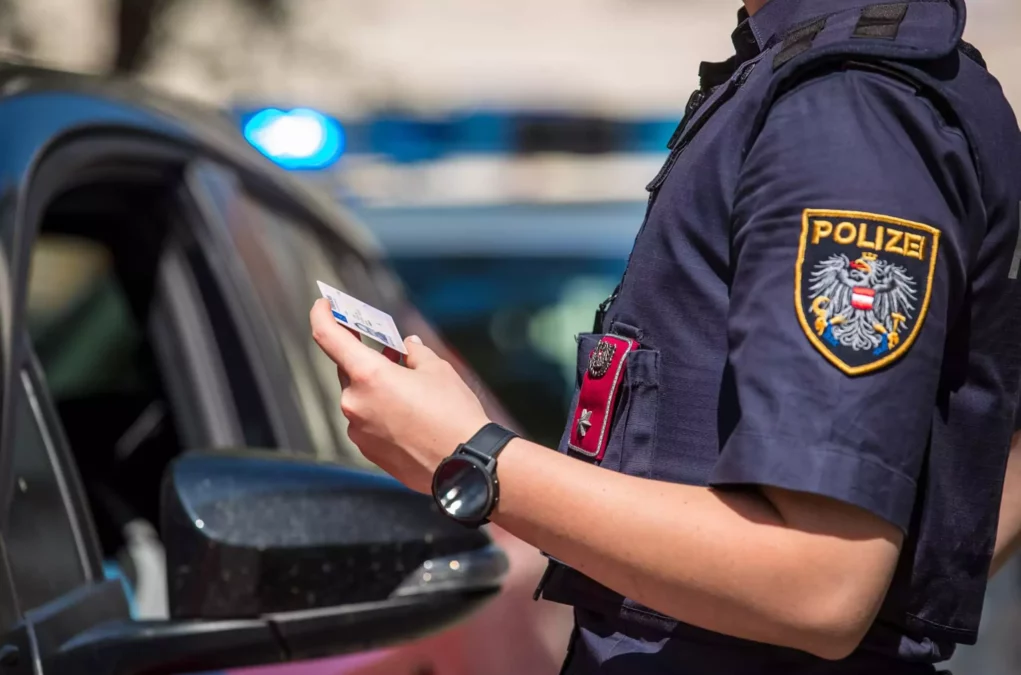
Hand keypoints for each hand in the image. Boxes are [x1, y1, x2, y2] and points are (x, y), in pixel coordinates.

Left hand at [310, 299, 490, 492]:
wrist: (465, 464)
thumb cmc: (453, 415)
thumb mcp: (438, 370)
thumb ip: (415, 353)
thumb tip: (408, 348)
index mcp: (368, 376)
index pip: (328, 337)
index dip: (322, 315)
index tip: (323, 305)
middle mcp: (355, 403)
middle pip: (348, 370)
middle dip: (366, 358)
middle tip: (388, 350)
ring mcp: (359, 430)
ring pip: (360, 398)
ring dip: (378, 388)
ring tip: (408, 386)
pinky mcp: (369, 451)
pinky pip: (368, 422)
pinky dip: (382, 412)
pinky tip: (410, 414)